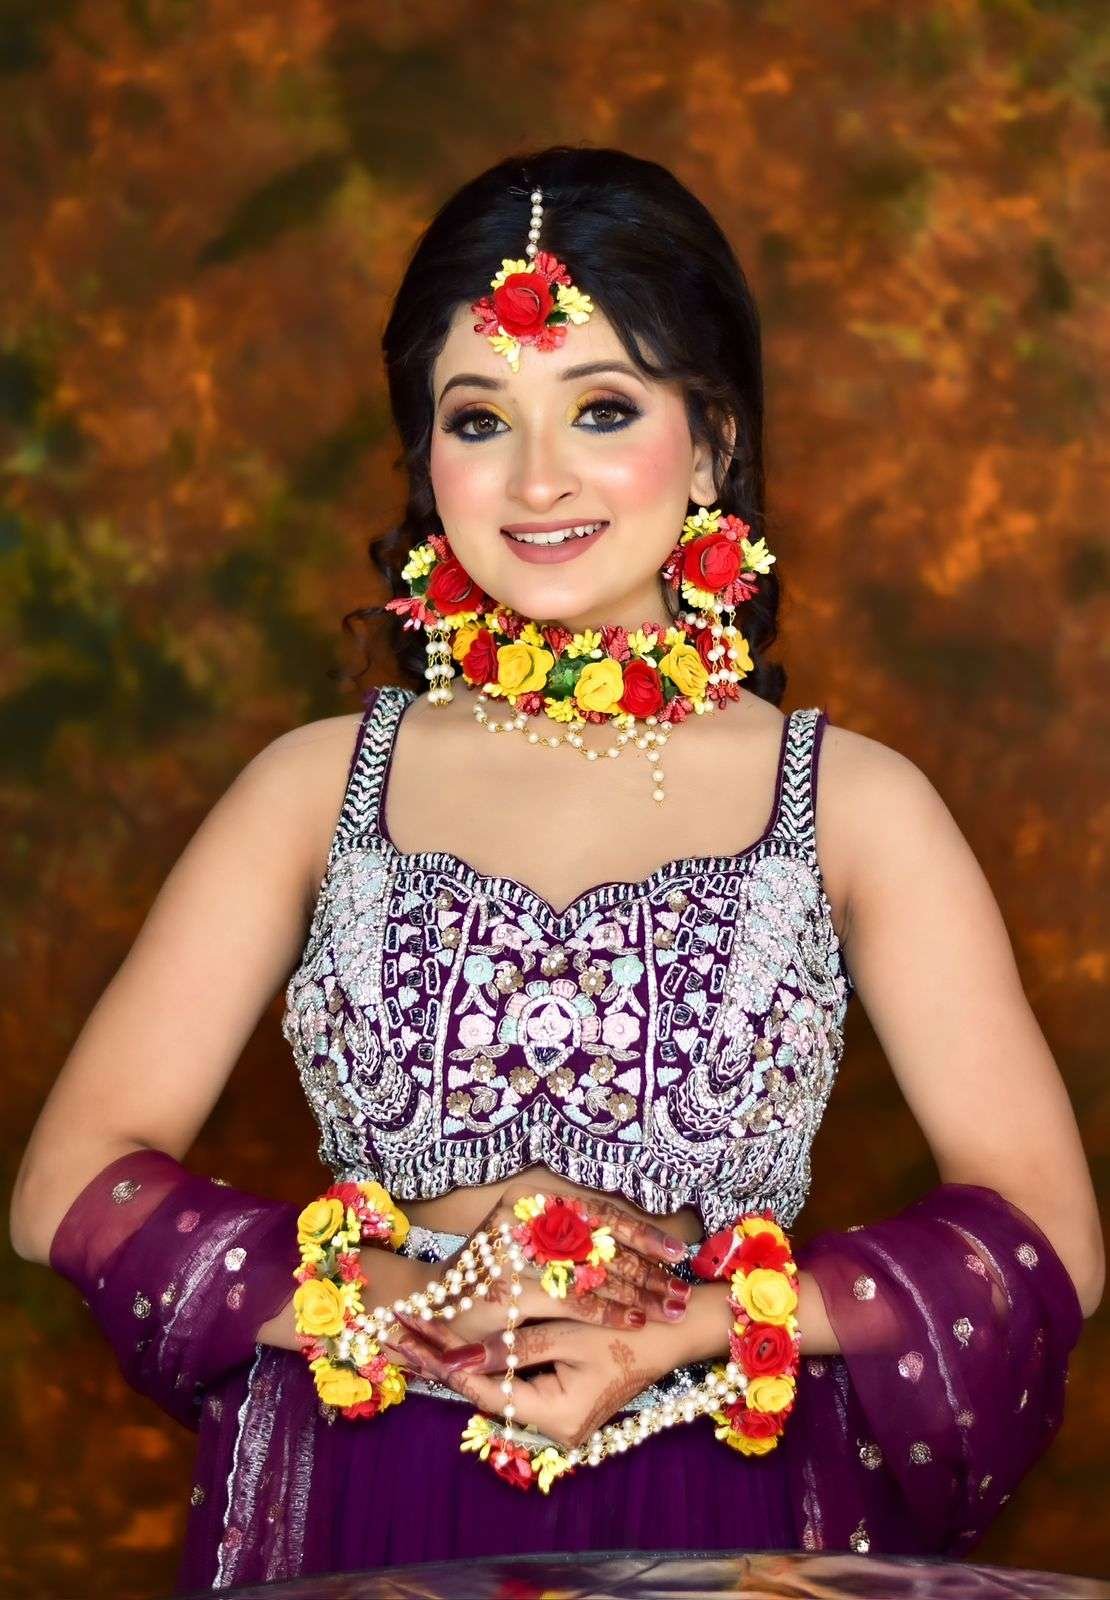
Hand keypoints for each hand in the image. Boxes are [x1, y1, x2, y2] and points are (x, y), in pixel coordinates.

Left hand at [386, 1309, 696, 1451]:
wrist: (674, 1334)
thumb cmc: (627, 1330)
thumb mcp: (567, 1333)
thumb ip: (511, 1349)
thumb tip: (455, 1361)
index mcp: (555, 1418)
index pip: (482, 1391)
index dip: (441, 1364)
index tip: (404, 1336)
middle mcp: (553, 1430)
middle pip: (483, 1392)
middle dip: (439, 1360)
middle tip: (393, 1333)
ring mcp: (558, 1419)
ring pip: (496, 1388)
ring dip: (459, 1361)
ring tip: (412, 1334)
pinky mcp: (562, 1402)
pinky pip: (516, 1382)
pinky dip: (489, 1361)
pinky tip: (456, 1344)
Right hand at [422, 1181, 693, 1339]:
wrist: (430, 1304)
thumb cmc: (488, 1280)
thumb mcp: (529, 1248)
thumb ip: (568, 1242)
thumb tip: (633, 1248)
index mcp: (531, 1200)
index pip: (599, 1214)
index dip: (642, 1233)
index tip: (678, 1252)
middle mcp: (522, 1216)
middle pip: (602, 1243)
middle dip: (648, 1270)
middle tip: (682, 1290)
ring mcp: (514, 1249)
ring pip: (592, 1270)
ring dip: (636, 1293)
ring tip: (670, 1308)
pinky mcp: (508, 1286)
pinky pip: (570, 1297)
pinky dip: (605, 1310)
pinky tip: (632, 1320)